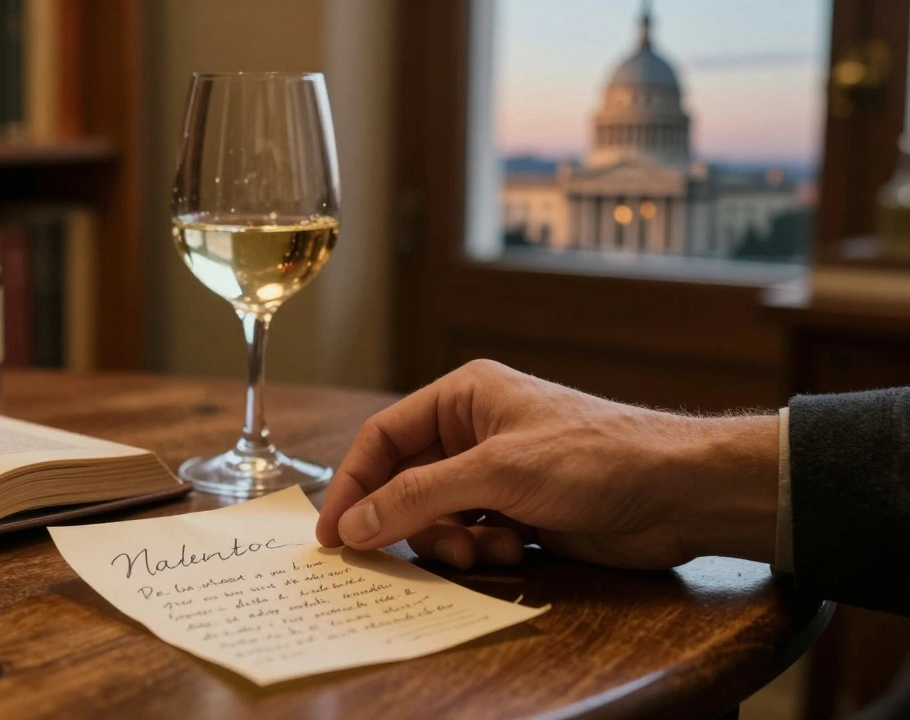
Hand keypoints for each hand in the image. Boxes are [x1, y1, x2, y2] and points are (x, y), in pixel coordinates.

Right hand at [315, 360, 778, 569]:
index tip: (332, 532)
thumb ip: (417, 497)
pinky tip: (513, 551)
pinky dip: (480, 552)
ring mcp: (496, 474)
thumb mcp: (495, 473)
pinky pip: (470, 537)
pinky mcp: (519, 512)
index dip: (352, 483)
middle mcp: (474, 432)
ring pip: (435, 517)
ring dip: (450, 542)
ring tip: (484, 550)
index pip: (383, 437)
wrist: (677, 492)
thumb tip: (352, 523)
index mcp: (463, 397)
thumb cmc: (592, 456)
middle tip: (410, 552)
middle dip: (411, 521)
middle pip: (405, 483)